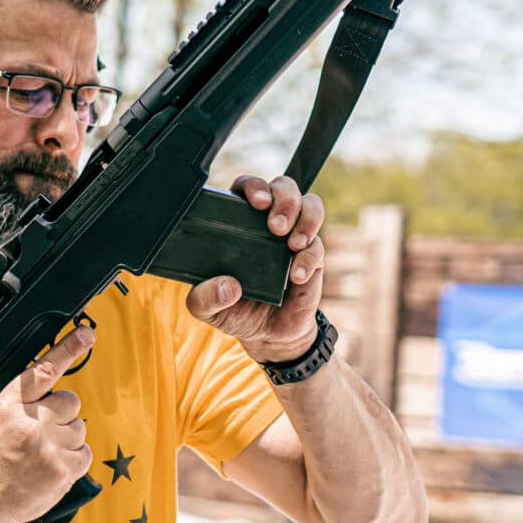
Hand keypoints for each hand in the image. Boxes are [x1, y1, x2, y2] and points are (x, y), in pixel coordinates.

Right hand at [0, 326, 95, 522]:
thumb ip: (13, 400)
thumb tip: (41, 387)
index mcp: (9, 406)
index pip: (44, 369)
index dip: (69, 348)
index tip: (87, 334)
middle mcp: (33, 424)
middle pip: (69, 401)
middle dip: (59, 412)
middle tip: (42, 429)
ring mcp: (50, 449)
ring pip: (78, 428)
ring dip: (65, 436)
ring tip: (43, 452)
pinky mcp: (63, 472)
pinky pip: (84, 453)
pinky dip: (72, 457)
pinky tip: (53, 464)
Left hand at [186, 175, 324, 364]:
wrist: (265, 335)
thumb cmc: (233, 310)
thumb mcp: (206, 308)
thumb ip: (205, 298)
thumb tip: (227, 285)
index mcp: (239, 223)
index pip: (247, 188)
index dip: (254, 186)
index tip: (256, 203)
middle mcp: (267, 223)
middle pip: (283, 187)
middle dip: (284, 199)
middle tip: (275, 227)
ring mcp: (292, 237)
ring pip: (310, 204)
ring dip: (305, 218)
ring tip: (291, 244)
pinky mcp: (312, 258)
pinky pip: (317, 246)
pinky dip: (308, 258)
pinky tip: (295, 276)